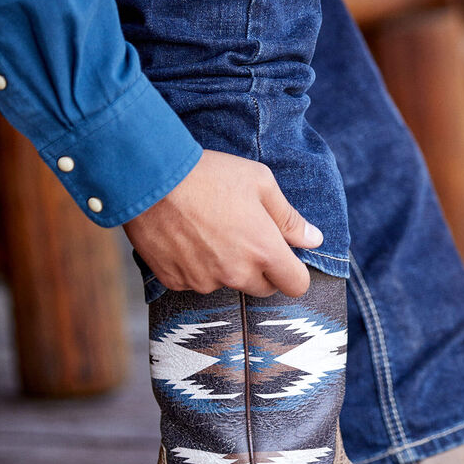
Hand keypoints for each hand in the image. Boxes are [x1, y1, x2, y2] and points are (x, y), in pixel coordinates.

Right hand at [123, 150, 322, 296]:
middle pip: (263, 289)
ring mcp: (204, 281)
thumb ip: (289, 218)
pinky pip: (195, 281)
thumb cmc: (209, 174)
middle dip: (261, 270)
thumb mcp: (260, 183)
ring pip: (227, 284)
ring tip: (209, 230)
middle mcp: (236, 274)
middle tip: (245, 237)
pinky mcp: (176, 282)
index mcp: (264, 251)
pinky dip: (195, 266)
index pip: (296, 286)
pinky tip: (186, 238)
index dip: (294, 273)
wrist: (148, 177)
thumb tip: (314, 239)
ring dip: (226, 267)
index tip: (285, 260)